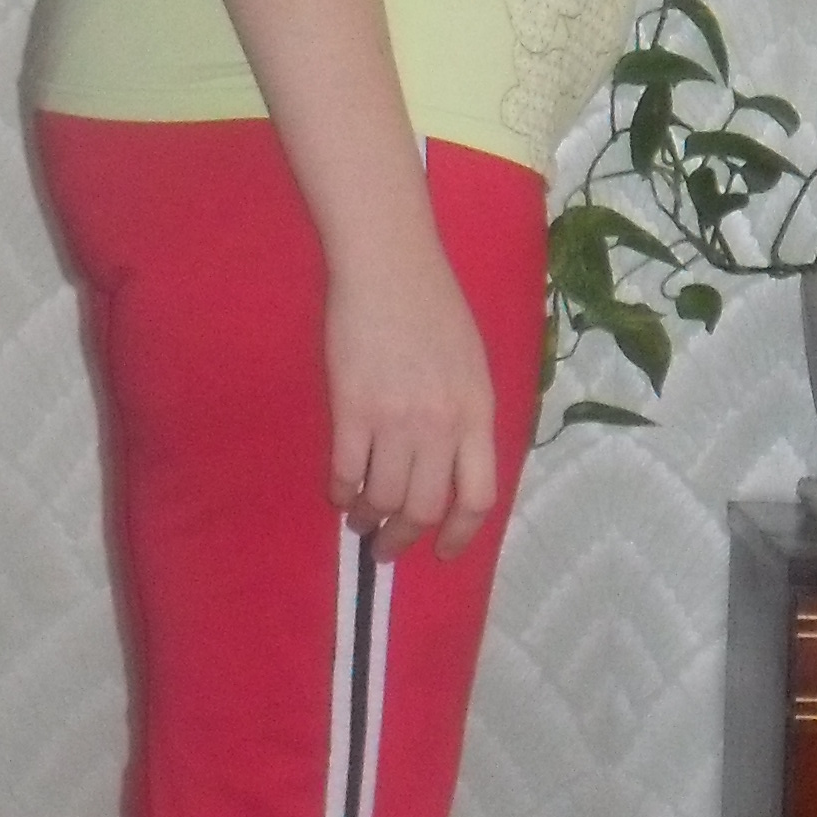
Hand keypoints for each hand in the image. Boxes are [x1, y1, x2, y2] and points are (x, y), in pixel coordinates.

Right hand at [324, 240, 498, 560]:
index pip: (478, 496)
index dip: (458, 534)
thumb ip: (466, 416)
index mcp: (477, 412)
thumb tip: (450, 466)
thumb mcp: (472, 364)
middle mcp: (441, 424)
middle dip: (404, 538)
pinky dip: (340, 493)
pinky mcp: (352, 409)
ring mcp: (396, 419)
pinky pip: (345, 472)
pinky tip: (338, 494)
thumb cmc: (432, 305)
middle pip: (424, 508)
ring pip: (383, 498)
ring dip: (368, 519)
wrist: (388, 265)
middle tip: (388, 547)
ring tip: (359, 520)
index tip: (441, 552)